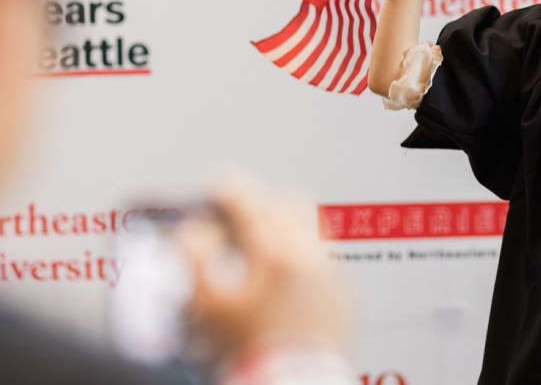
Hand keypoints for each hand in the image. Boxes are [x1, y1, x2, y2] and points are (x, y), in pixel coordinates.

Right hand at [178, 176, 347, 363]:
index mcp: (276, 254)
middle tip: (239, 215)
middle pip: (288, 204)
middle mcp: (312, 257)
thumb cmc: (250, 355)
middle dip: (261, 203)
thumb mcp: (206, 308)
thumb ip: (194, 259)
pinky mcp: (346, 298)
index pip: (249, 201)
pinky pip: (327, 260)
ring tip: (262, 249)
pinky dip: (305, 258)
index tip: (218, 185)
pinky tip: (287, 280)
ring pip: (312, 229)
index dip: (228, 189)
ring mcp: (334, 276)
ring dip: (286, 228)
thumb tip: (195, 231)